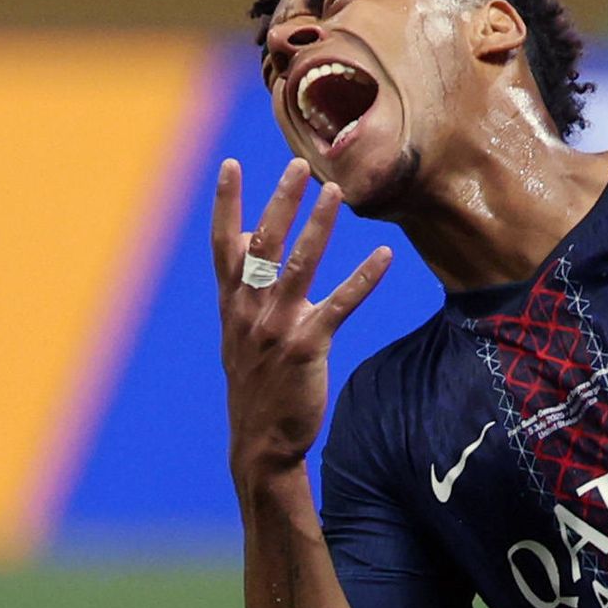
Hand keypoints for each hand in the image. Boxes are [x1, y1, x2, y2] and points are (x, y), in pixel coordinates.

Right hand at [215, 158, 394, 488]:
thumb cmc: (255, 386)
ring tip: (336, 192)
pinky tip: (384, 256)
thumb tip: (244, 246)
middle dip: (279, 202)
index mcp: (231, 305)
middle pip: (262, 244)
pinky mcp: (307, 346)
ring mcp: (276, 327)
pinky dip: (363, 278)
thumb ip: (242, 292)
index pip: (223, 244)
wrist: (260, 443)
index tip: (231, 165)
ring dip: (318, 225)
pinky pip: (340, 304)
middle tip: (298, 164)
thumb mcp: (238, 336)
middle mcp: (249, 310)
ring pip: (299, 265)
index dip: (225, 204)